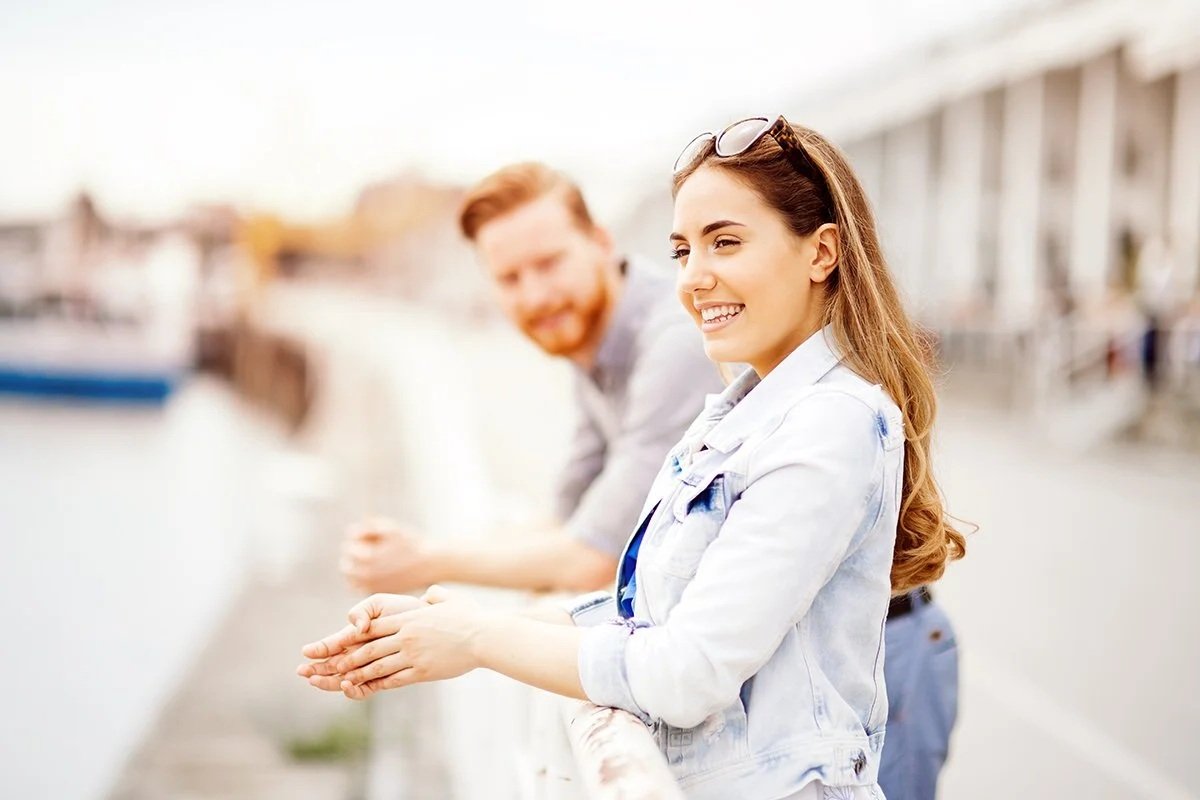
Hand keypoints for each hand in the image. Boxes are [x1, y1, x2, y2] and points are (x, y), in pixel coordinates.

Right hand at [297, 593, 426, 690]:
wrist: (428, 621)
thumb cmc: (402, 610)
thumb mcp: (380, 604)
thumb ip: (362, 612)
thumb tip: (356, 627)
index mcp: (355, 636)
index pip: (332, 645)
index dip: (318, 650)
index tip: (306, 652)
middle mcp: (359, 654)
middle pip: (333, 666)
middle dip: (317, 670)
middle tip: (304, 672)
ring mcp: (371, 668)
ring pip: (345, 680)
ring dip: (329, 682)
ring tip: (317, 681)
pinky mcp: (385, 678)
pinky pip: (366, 689)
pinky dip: (354, 690)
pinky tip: (346, 685)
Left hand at [302, 586, 494, 699]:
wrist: (484, 635)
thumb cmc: (470, 616)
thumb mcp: (449, 599)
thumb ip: (435, 596)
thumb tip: (429, 595)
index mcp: (410, 617)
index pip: (374, 627)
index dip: (353, 635)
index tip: (338, 642)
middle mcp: (406, 635)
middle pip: (369, 647)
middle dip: (346, 657)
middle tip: (328, 665)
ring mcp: (413, 653)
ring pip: (377, 665)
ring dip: (356, 673)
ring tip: (339, 680)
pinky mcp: (422, 670)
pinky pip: (394, 679)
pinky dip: (376, 684)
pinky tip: (365, 688)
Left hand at [340, 517, 437, 593]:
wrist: (430, 564)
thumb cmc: (411, 543)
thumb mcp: (390, 529)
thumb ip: (366, 528)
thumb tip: (350, 533)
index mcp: (368, 557)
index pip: (348, 547)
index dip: (357, 540)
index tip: (368, 538)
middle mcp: (367, 575)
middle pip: (345, 565)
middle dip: (353, 556)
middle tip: (369, 550)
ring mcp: (372, 587)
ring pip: (351, 579)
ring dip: (355, 569)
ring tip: (371, 561)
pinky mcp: (379, 593)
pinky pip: (360, 588)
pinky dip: (362, 580)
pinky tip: (375, 572)